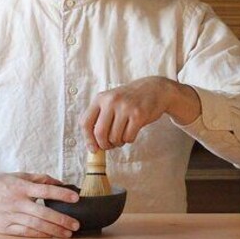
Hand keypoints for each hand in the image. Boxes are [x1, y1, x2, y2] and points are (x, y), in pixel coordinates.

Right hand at [0, 172, 79, 237]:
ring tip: (67, 233)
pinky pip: (25, 232)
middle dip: (61, 219)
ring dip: (53, 230)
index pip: (46, 190)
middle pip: (43, 212)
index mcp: (20, 186)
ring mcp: (10, 216)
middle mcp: (16, 201)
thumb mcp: (17, 175)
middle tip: (76, 225)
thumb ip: (39, 178)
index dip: (62, 194)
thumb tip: (60, 182)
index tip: (76, 198)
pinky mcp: (4, 227)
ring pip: (36, 225)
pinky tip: (50, 236)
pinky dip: (39, 234)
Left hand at [80, 77, 200, 151]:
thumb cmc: (129, 99)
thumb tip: (93, 145)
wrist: (154, 88)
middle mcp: (111, 101)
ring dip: (118, 142)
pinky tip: (131, 132)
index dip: (88, 139)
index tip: (93, 149)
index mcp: (100, 98)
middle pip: (99, 133)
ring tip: (122, 136)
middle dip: (104, 145)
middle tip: (109, 146)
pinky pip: (128, 137)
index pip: (85, 123)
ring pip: (114, 138)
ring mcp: (125, 107)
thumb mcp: (111, 101)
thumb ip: (100, 118)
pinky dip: (129, 140)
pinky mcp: (138, 115)